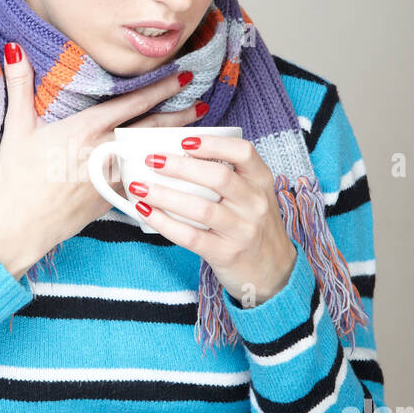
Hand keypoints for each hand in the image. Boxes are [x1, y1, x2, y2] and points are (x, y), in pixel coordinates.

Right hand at [0, 45, 204, 277]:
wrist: (19, 225)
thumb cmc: (17, 177)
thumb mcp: (17, 127)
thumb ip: (19, 84)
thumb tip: (14, 47)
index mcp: (86, 129)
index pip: (132, 103)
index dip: (160, 88)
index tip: (182, 77)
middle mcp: (105, 152)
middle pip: (151, 130)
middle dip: (178, 116)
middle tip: (201, 104)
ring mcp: (112, 179)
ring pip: (152, 156)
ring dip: (175, 145)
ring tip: (197, 136)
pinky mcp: (111, 200)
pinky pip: (144, 182)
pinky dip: (162, 175)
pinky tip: (176, 173)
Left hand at [127, 134, 297, 305]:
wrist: (273, 271)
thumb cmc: (253, 225)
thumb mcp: (252, 195)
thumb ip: (228, 176)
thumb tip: (177, 154)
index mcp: (261, 181)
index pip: (243, 152)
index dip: (212, 144)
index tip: (184, 141)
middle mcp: (255, 203)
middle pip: (218, 177)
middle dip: (180, 166)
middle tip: (152, 160)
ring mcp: (242, 230)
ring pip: (201, 208)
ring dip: (166, 195)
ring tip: (140, 186)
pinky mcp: (226, 253)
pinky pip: (191, 236)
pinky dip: (164, 223)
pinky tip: (145, 212)